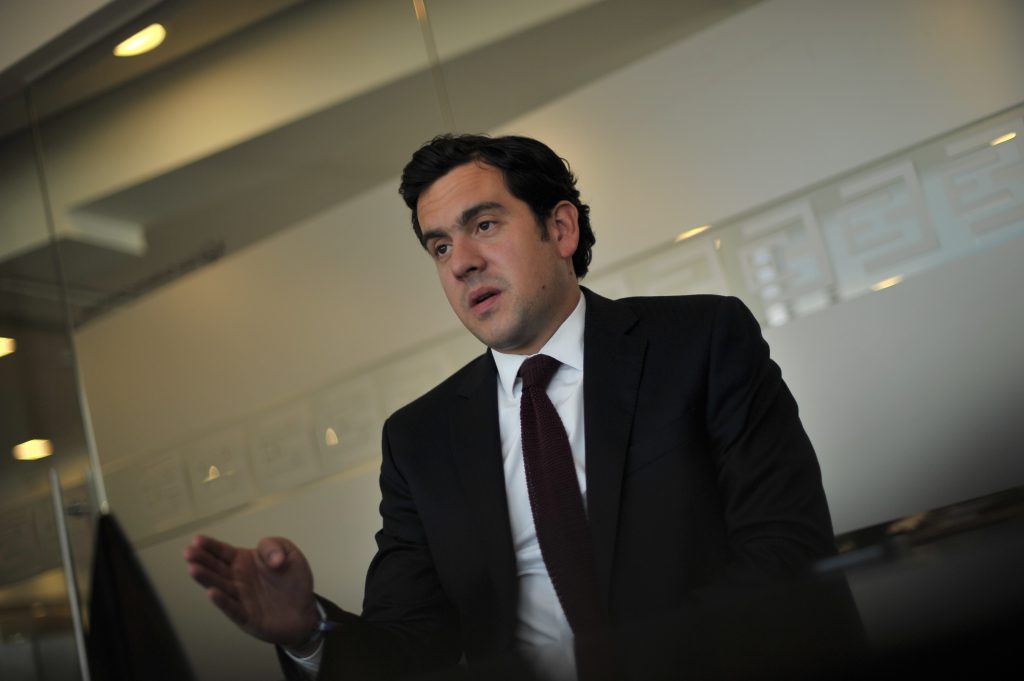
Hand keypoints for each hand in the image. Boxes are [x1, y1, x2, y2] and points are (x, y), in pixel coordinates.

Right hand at [183, 534, 317, 647]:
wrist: (305, 611)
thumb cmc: (293, 581)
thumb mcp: (290, 554)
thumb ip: (276, 547)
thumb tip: (271, 559)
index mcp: (244, 561)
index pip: (222, 551)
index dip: (209, 545)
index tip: (196, 540)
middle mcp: (237, 578)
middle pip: (215, 567)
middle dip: (201, 559)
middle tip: (188, 552)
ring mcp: (239, 598)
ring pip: (219, 586)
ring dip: (206, 578)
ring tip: (193, 569)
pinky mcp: (245, 617)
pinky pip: (232, 608)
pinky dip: (222, 601)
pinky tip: (212, 592)